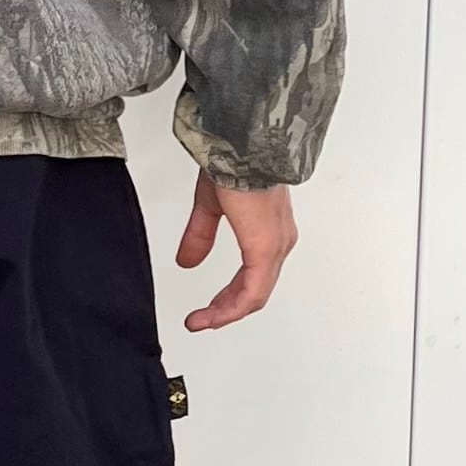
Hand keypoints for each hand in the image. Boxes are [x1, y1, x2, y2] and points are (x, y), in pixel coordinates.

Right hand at [174, 173, 297, 329]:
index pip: (252, 277)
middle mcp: (278, 240)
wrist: (242, 143)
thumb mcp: (210, 204)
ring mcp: (275, 245)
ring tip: (202, 321)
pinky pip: (253, 292)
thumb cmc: (234, 160)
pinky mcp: (265, 248)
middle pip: (255, 290)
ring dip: (226, 312)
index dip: (228, 297)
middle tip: (201, 321)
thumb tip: (187, 262)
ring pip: (255, 294)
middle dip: (225, 309)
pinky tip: (214, 315)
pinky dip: (232, 308)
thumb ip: (201, 235)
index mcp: (267, 230)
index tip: (205, 310)